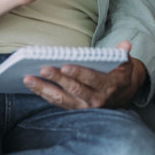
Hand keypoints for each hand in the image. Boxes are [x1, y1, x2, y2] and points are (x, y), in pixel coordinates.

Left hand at [23, 41, 146, 108]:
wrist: (123, 95)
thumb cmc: (120, 74)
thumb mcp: (126, 63)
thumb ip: (123, 53)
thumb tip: (125, 45)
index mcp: (108, 86)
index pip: (91, 80)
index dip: (78, 73)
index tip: (65, 66)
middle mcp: (95, 100)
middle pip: (73, 89)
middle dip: (57, 79)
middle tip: (43, 69)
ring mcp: (84, 107)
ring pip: (61, 99)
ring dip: (44, 89)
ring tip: (28, 79)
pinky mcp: (75, 109)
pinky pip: (57, 102)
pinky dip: (44, 94)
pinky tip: (32, 85)